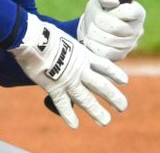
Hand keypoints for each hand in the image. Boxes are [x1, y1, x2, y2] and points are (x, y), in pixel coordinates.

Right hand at [10, 14, 127, 128]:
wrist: (34, 39)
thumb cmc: (45, 34)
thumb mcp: (64, 38)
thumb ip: (68, 47)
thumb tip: (63, 44)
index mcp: (83, 54)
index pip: (104, 65)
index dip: (115, 74)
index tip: (125, 81)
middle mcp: (80, 69)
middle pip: (101, 85)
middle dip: (113, 97)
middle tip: (123, 107)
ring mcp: (68, 80)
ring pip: (86, 98)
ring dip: (96, 111)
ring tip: (106, 121)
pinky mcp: (54, 87)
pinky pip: (63, 104)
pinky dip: (68, 115)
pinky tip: (75, 125)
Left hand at [77, 0, 145, 61]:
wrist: (93, 26)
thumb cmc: (100, 8)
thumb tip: (113, 1)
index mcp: (138, 12)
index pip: (129, 12)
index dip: (114, 11)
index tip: (106, 9)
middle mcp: (138, 30)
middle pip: (116, 27)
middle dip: (99, 21)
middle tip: (94, 19)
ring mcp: (130, 45)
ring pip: (109, 41)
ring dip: (94, 33)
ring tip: (91, 28)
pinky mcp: (120, 55)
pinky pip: (105, 52)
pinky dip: (94, 45)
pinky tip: (91, 39)